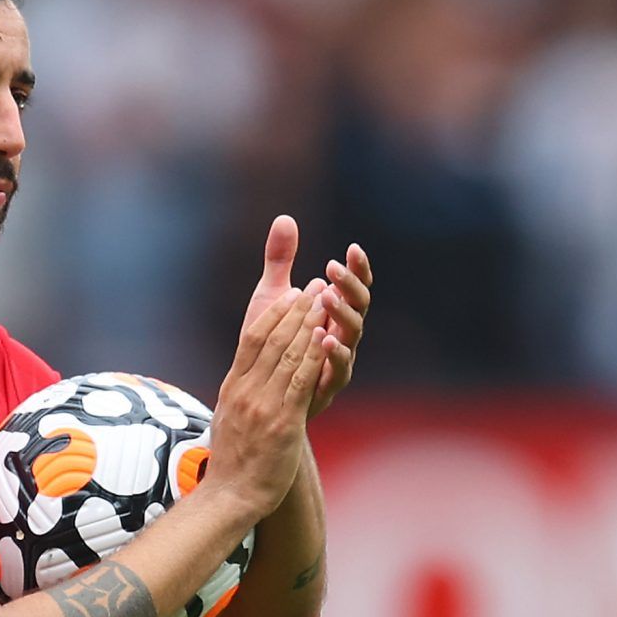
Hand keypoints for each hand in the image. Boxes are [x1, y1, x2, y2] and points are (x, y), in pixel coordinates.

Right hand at [205, 285, 327, 519]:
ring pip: (288, 355)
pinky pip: (300, 382)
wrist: (231, 495)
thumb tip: (247, 377)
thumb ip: (240, 394)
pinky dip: (313, 357)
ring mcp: (263, 406)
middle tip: (316, 286)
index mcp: (233, 387)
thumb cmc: (234, 461)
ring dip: (309, 324)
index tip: (291, 294)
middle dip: (296, 310)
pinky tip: (325, 338)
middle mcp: (246, 391)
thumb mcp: (229, 419)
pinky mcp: (282, 423)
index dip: (274, 313)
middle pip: (271, 339)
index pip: (252, 339)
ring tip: (327, 301)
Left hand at [240, 216, 370, 419]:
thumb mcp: (272, 298)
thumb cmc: (269, 345)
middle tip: (332, 268)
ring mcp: (337, 360)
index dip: (357, 270)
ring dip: (342, 314)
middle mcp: (341, 334)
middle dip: (349, 287)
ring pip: (352, 335)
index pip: (353, 286)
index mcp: (332, 313)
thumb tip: (285, 218)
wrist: (257, 398)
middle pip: (359, 307)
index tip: (352, 248)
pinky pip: (340, 369)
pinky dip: (335, 353)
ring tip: (328, 297)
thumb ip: (280, 262)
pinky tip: (324, 337)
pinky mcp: (326, 386)